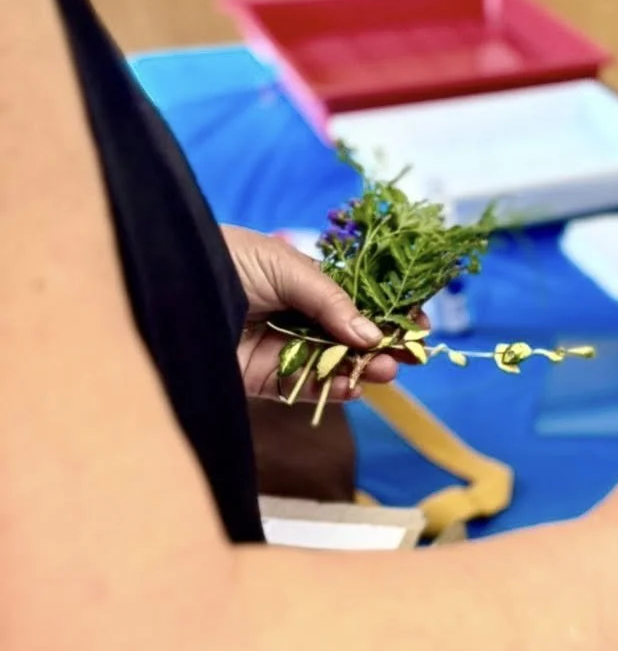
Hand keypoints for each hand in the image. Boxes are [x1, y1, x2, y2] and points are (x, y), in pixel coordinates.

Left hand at [225, 227, 402, 401]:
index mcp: (302, 282)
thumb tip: (371, 334)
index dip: (388, 312)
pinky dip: (335, 390)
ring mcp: (283, 350)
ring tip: (388, 369)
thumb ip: (330, 300)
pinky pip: (308, 389)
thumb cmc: (223, 260)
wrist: (166, 289)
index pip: (356, 301)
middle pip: (352, 337)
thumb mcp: (285, 266)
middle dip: (385, 345)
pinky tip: (356, 384)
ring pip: (336, 365)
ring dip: (365, 369)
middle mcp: (296, 317)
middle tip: (414, 353)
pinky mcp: (265, 381)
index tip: (418, 322)